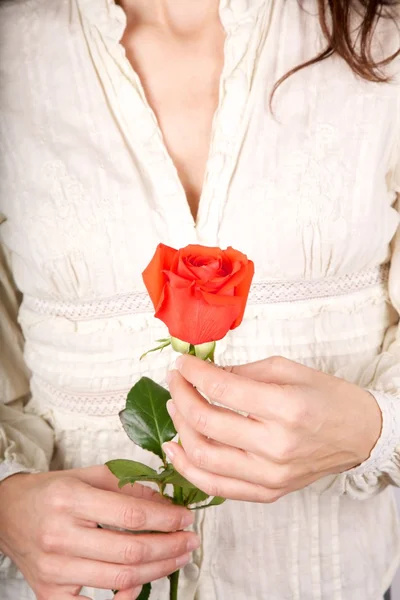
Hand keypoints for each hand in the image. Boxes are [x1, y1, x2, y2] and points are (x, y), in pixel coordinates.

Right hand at [0, 465, 198, 599]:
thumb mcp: (89, 476)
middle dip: (170, 547)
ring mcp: (54, 569)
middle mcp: (60, 536)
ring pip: (119, 578)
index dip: (166, 518)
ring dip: (158, 570)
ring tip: (178, 557)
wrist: (7, 514)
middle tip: (190, 540)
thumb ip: (128, 485)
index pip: (131, 514)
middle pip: (129, 550)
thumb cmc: (51, 492)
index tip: (186, 517)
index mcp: (70, 500)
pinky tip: (141, 585)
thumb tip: (166, 501)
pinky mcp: (49, 593)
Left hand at [163, 355, 381, 502]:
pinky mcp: (268, 492)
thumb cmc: (328, 398)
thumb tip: (204, 373)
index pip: (221, 389)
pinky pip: (216, 487)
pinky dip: (190, 468)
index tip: (181, 363)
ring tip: (175, 408)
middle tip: (176, 380)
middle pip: (205, 423)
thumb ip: (242, 372)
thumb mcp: (287, 370)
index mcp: (285, 408)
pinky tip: (177, 449)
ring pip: (203, 459)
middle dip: (181, 396)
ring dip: (180, 430)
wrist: (360, 434)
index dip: (193, 373)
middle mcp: (276, 446)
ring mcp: (271, 475)